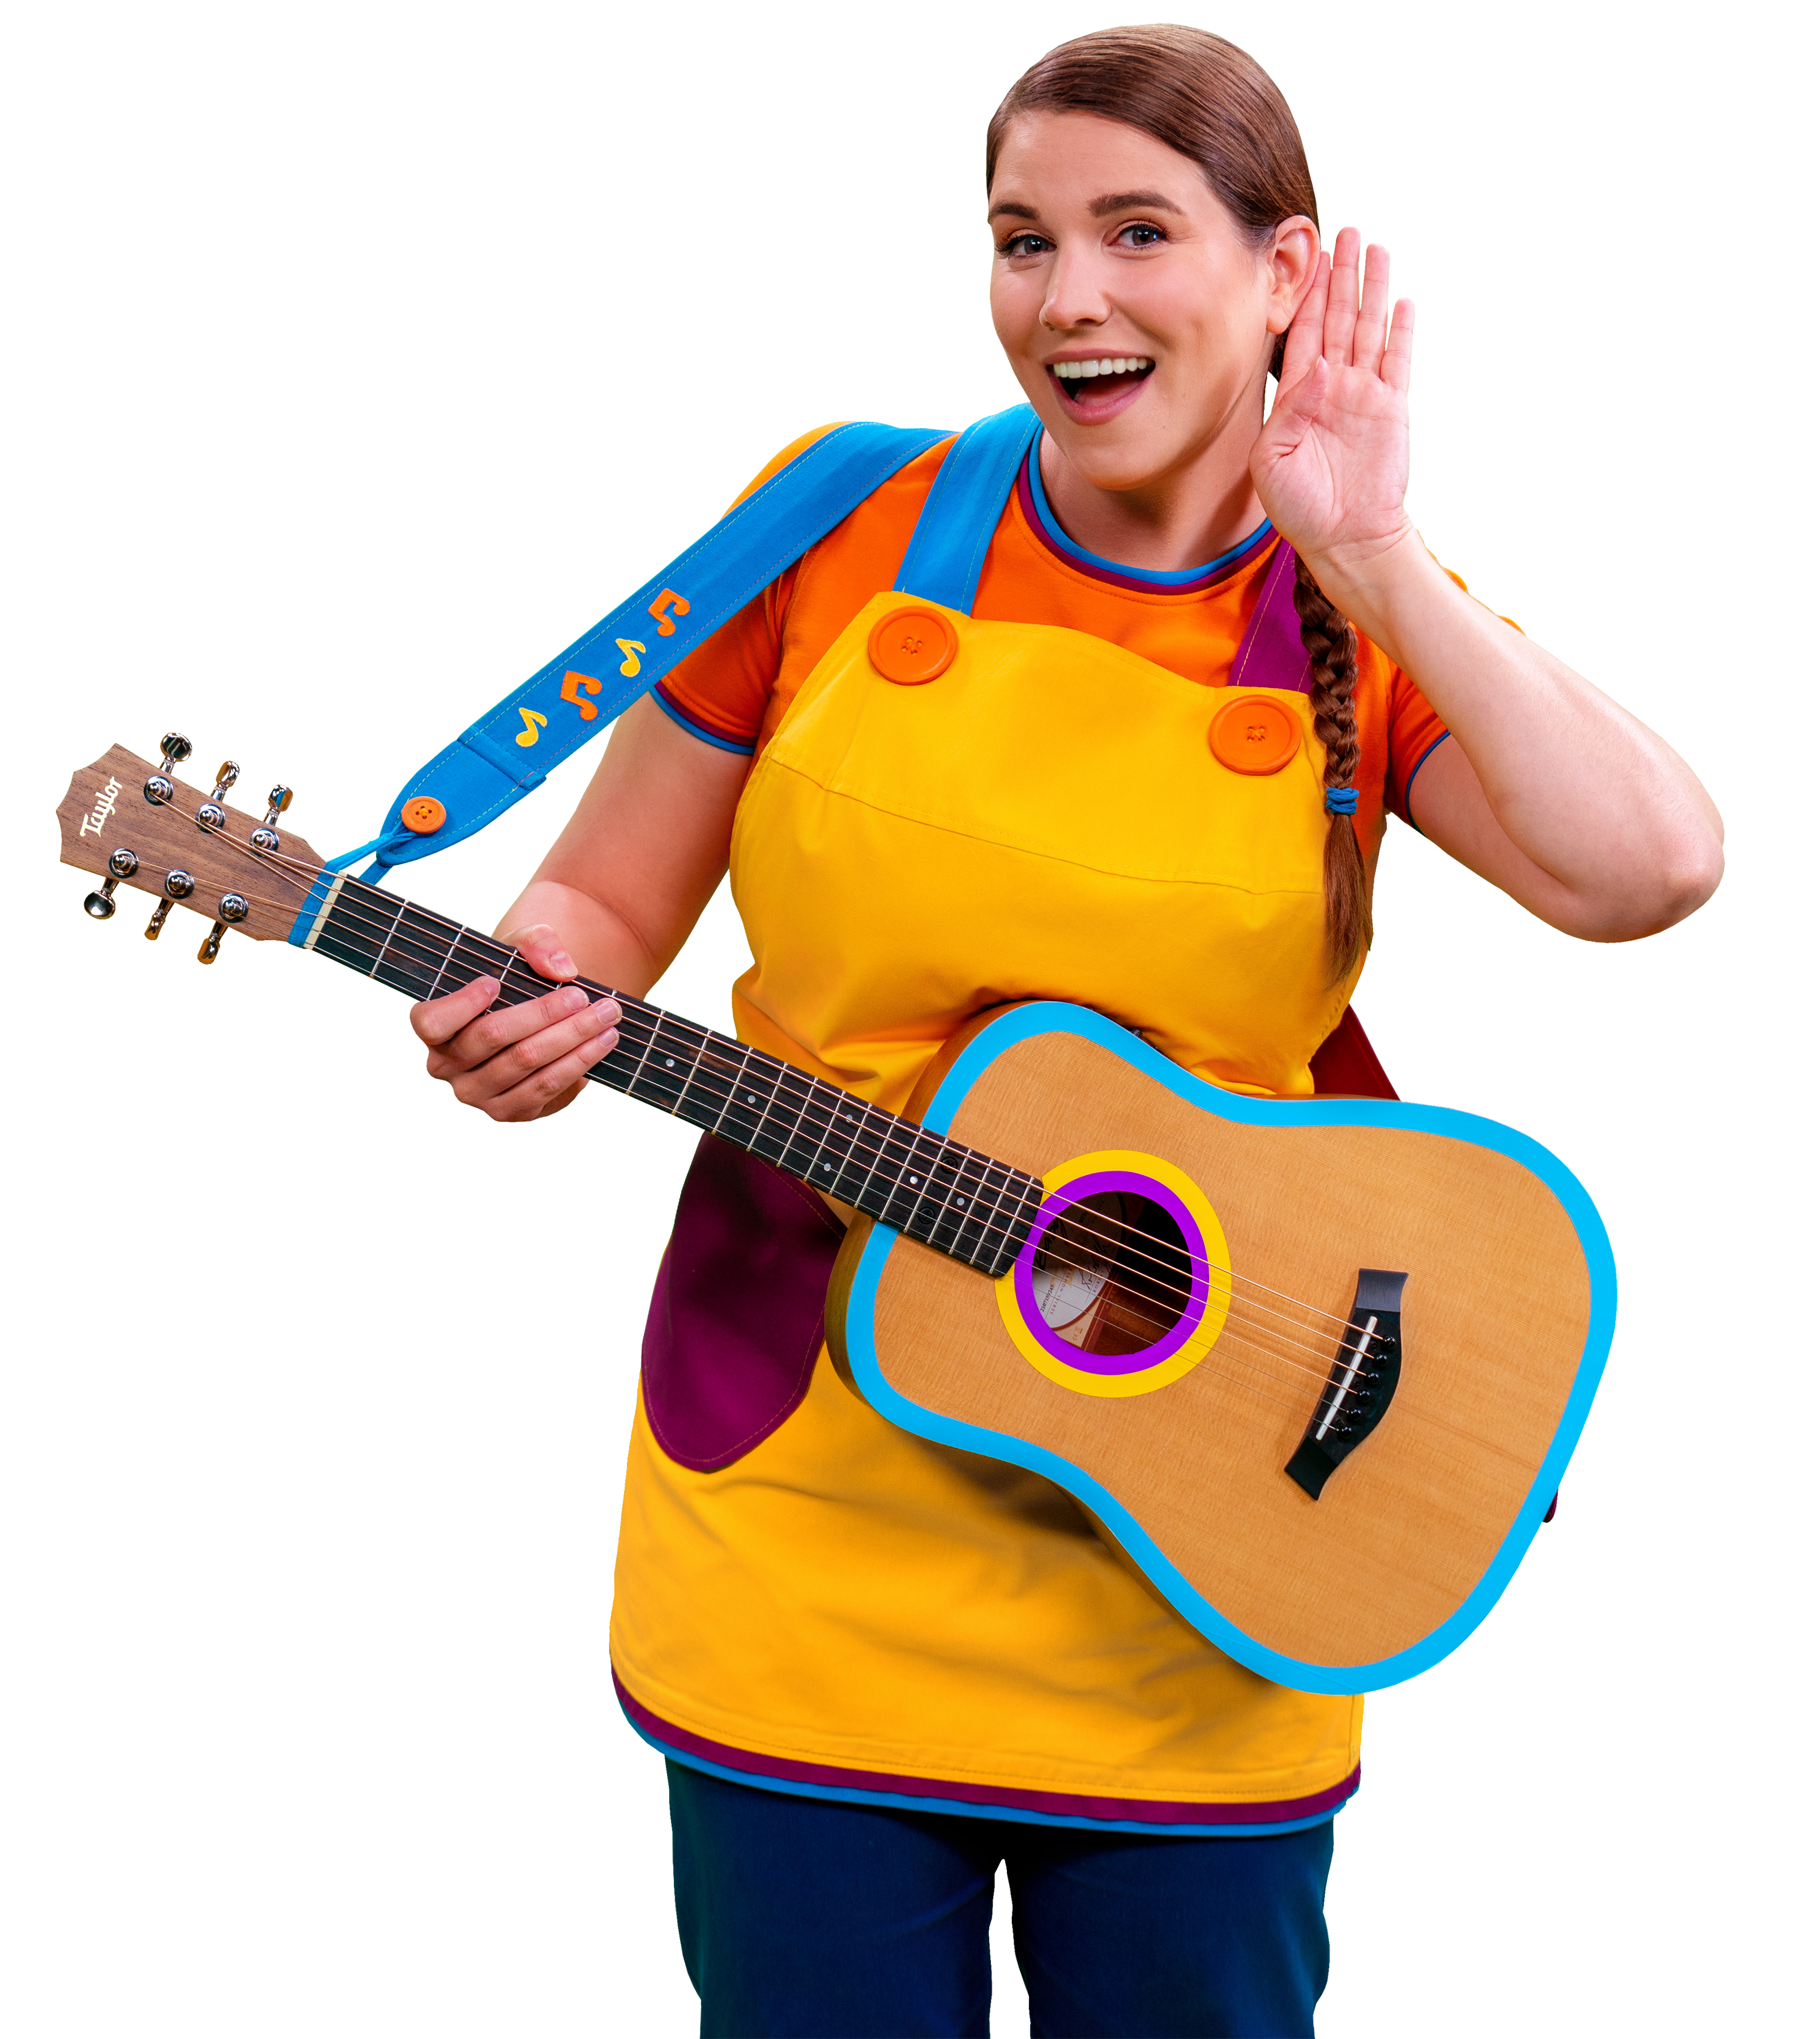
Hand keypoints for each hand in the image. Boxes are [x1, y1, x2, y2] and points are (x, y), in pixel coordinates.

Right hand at [408, 922, 621, 1123]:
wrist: (532, 1017)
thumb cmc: (515, 979)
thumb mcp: (519, 949)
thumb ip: (536, 942)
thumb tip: (562, 969)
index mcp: (435, 1028)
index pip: (432, 1023)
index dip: (461, 1004)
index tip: (494, 982)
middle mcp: (448, 1067)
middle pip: (493, 1038)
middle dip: (544, 1014)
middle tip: (584, 997)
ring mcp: (478, 1095)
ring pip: (527, 1066)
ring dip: (573, 1041)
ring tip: (606, 1019)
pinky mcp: (510, 1111)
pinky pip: (546, 1091)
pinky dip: (577, 1066)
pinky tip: (599, 1046)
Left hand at [1249, 228, 1414, 579]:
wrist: (1344, 539)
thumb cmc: (1300, 508)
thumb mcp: (1271, 461)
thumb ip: (1286, 411)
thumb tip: (1316, 369)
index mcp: (1297, 396)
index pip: (1301, 331)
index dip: (1307, 293)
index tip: (1308, 254)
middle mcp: (1332, 386)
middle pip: (1337, 316)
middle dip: (1339, 273)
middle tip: (1343, 227)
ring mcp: (1363, 394)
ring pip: (1367, 327)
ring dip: (1369, 287)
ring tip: (1372, 245)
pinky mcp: (1391, 408)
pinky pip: (1397, 359)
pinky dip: (1400, 329)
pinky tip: (1401, 297)